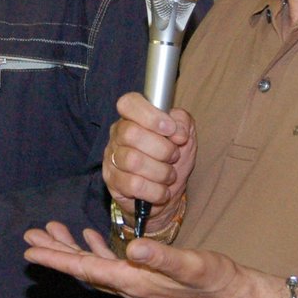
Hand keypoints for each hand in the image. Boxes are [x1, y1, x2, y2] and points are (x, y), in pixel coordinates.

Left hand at [23, 221, 252, 297]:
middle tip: (30, 236)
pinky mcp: (145, 277)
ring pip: (94, 265)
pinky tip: (90, 238)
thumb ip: (162, 258)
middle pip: (83, 268)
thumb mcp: (193, 265)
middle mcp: (129, 285)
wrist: (233, 297)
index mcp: (135, 281)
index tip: (32, 250)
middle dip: (55, 252)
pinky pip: (112, 264)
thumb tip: (132, 247)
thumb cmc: (216, 281)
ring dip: (71, 248)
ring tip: (51, 231)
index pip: (87, 269)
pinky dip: (97, 249)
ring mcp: (135, 282)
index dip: (58, 258)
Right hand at [104, 93, 195, 213]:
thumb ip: (183, 122)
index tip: (170, 129)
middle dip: (162, 149)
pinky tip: (161, 191)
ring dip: (161, 172)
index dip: (151, 115)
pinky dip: (155, 190)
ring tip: (169, 175)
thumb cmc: (173, 160)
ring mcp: (112, 158)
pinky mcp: (112, 181)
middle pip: (131, 134)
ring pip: (133, 161)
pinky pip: (133, 184)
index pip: (128, 103)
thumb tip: (177, 129)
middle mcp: (118, 134)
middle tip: (173, 157)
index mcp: (133, 117)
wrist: (167, 194)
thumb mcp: (185, 135)